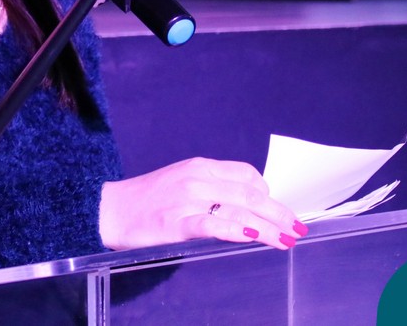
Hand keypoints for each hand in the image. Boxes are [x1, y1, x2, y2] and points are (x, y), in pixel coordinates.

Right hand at [99, 157, 307, 251]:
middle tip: (297, 227)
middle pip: (250, 194)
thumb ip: (211, 187)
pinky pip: (213, 225)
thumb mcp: (182, 181)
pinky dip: (237, 230)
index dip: (268, 193)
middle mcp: (198, 180)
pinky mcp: (176, 224)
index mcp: (200, 167)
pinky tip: (253, 237)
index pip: (246, 174)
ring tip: (286, 239)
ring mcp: (187, 201)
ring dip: (268, 226)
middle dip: (278, 212)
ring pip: (239, 210)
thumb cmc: (147, 199)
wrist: (109, 210)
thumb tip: (245, 204)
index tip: (278, 210)